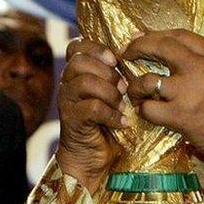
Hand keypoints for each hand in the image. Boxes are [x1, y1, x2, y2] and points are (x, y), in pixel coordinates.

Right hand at [56, 38, 126, 192]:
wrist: (91, 158)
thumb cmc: (107, 123)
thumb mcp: (113, 94)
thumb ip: (116, 76)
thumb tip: (137, 57)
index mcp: (76, 73)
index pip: (76, 46)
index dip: (96, 48)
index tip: (115, 60)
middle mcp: (67, 84)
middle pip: (79, 61)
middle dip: (107, 72)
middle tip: (123, 88)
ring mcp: (66, 101)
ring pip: (85, 82)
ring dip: (110, 92)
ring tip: (121, 105)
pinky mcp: (71, 120)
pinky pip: (92, 108)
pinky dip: (112, 115)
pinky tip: (122, 122)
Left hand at [123, 29, 203, 162]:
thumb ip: (198, 60)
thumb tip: (162, 46)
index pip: (177, 35)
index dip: (153, 35)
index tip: (139, 38)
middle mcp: (199, 68)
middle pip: (159, 47)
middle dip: (137, 48)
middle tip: (126, 55)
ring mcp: (188, 92)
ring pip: (147, 80)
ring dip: (135, 87)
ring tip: (135, 93)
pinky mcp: (180, 115)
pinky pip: (148, 109)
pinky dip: (143, 110)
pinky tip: (147, 112)